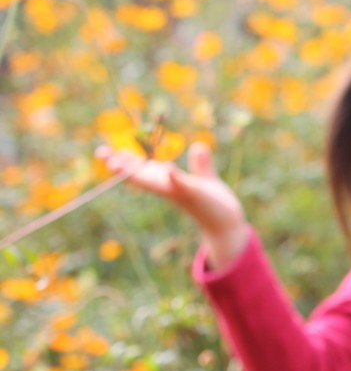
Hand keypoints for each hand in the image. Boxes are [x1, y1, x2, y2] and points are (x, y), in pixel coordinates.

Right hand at [95, 142, 248, 266]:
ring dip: (140, 174)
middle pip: (142, 176)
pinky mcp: (196, 196)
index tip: (103, 152)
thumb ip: (202, 165)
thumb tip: (199, 147)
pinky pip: (184, 186)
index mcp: (169, 181)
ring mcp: (181, 193)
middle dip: (123, 167)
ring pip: (156, 182)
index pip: (143, 169)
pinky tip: (170, 170)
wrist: (228, 223)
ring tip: (119, 163)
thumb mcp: (207, 179)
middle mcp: (170, 188)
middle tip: (102, 156)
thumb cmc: (214, 203)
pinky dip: (176, 179)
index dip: (124, 161)